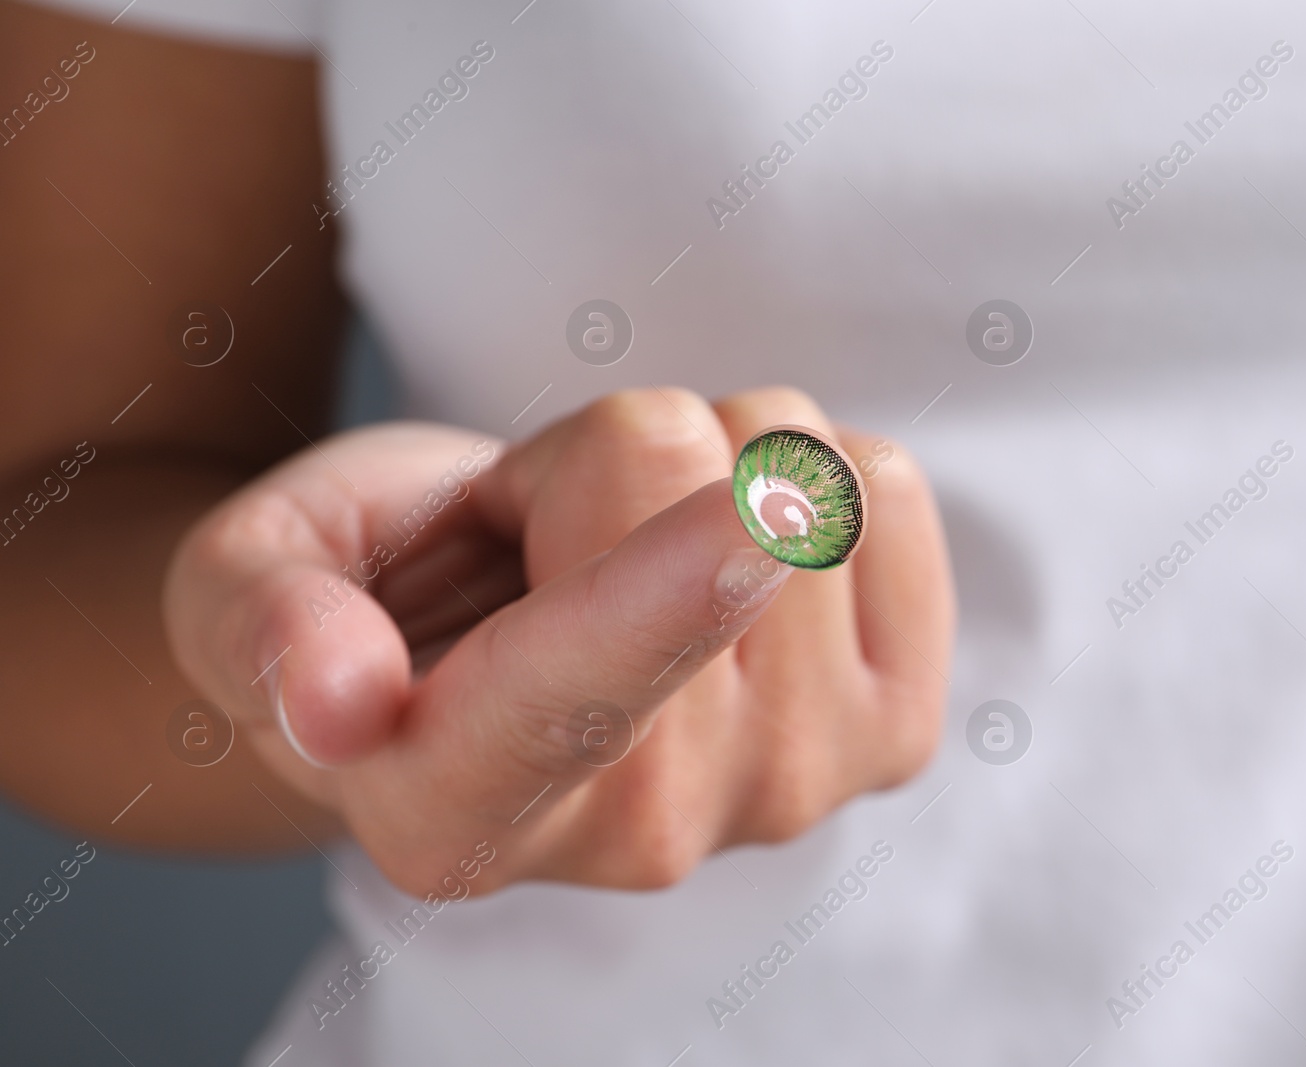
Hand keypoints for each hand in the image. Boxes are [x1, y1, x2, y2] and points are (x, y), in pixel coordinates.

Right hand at [164, 387, 953, 893]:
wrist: (490, 635)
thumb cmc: (360, 591)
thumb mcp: (246, 578)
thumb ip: (263, 626)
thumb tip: (332, 698)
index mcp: (451, 816)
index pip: (569, 703)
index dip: (652, 600)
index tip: (740, 515)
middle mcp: (640, 838)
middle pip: (714, 513)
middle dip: (611, 459)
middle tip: (546, 534)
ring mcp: (784, 795)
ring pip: (811, 490)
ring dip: (709, 464)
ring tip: (629, 545)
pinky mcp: (888, 735)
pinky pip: (889, 500)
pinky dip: (812, 478)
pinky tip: (735, 549)